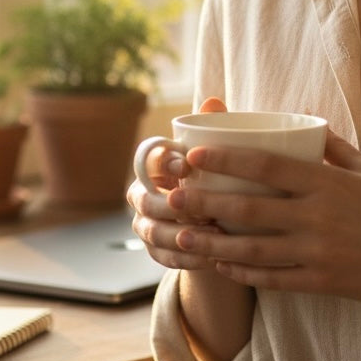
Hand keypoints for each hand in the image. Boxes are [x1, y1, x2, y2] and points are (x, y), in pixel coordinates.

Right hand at [127, 96, 226, 269]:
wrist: (216, 219)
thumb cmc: (216, 176)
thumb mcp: (218, 154)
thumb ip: (214, 129)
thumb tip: (213, 102)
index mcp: (154, 166)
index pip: (147, 160)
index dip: (164, 162)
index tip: (188, 166)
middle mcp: (142, 195)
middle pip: (145, 201)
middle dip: (173, 206)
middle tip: (205, 208)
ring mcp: (145, 225)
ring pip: (153, 233)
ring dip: (182, 235)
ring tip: (214, 234)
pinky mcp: (155, 251)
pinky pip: (163, 258)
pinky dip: (187, 258)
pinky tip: (212, 257)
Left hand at [165, 127, 360, 305]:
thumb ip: (337, 149)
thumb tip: (311, 126)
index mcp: (327, 182)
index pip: (267, 167)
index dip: (227, 161)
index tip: (196, 156)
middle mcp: (317, 216)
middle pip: (249, 209)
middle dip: (206, 202)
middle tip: (174, 197)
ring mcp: (317, 252)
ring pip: (252, 249)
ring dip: (213, 244)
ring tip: (183, 237)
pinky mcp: (320, 281)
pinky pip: (272, 278)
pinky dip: (243, 272)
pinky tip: (223, 265)